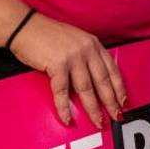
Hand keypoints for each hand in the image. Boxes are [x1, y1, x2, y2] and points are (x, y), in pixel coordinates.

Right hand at [9, 14, 126, 127]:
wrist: (25, 26)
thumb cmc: (48, 35)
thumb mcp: (76, 41)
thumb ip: (87, 56)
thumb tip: (95, 79)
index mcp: (94, 44)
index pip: (112, 69)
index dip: (119, 87)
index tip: (124, 101)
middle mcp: (87, 50)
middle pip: (103, 81)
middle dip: (111, 102)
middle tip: (116, 117)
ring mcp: (73, 57)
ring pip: (87, 89)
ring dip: (93, 108)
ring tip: (98, 122)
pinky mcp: (57, 64)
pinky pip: (62, 91)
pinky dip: (64, 107)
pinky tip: (68, 118)